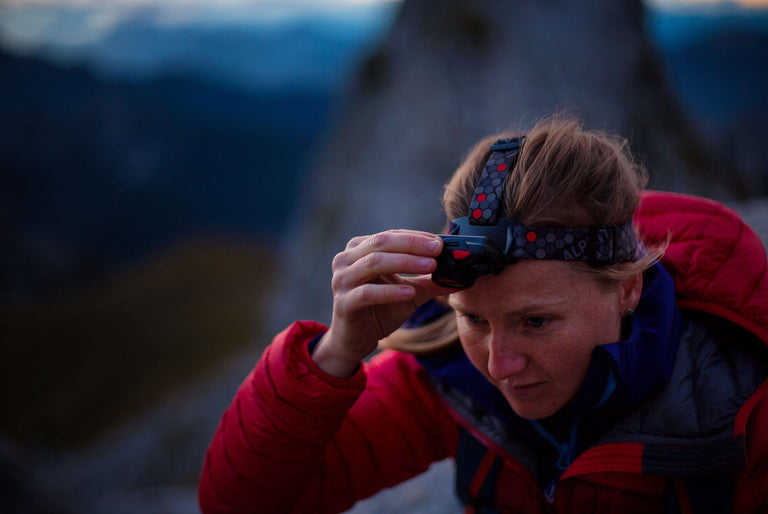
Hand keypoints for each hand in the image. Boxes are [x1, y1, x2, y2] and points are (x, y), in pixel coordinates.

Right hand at [312, 229, 453, 376]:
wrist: (355, 340)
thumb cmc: (380, 310)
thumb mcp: (410, 293)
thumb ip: (430, 282)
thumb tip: (461, 275)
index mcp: (359, 249)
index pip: (390, 235)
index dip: (416, 237)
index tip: (439, 243)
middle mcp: (346, 259)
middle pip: (381, 243)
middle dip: (412, 245)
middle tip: (437, 250)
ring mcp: (341, 280)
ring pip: (374, 263)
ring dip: (405, 263)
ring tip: (430, 267)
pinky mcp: (343, 303)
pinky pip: (367, 293)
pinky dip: (390, 291)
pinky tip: (410, 292)